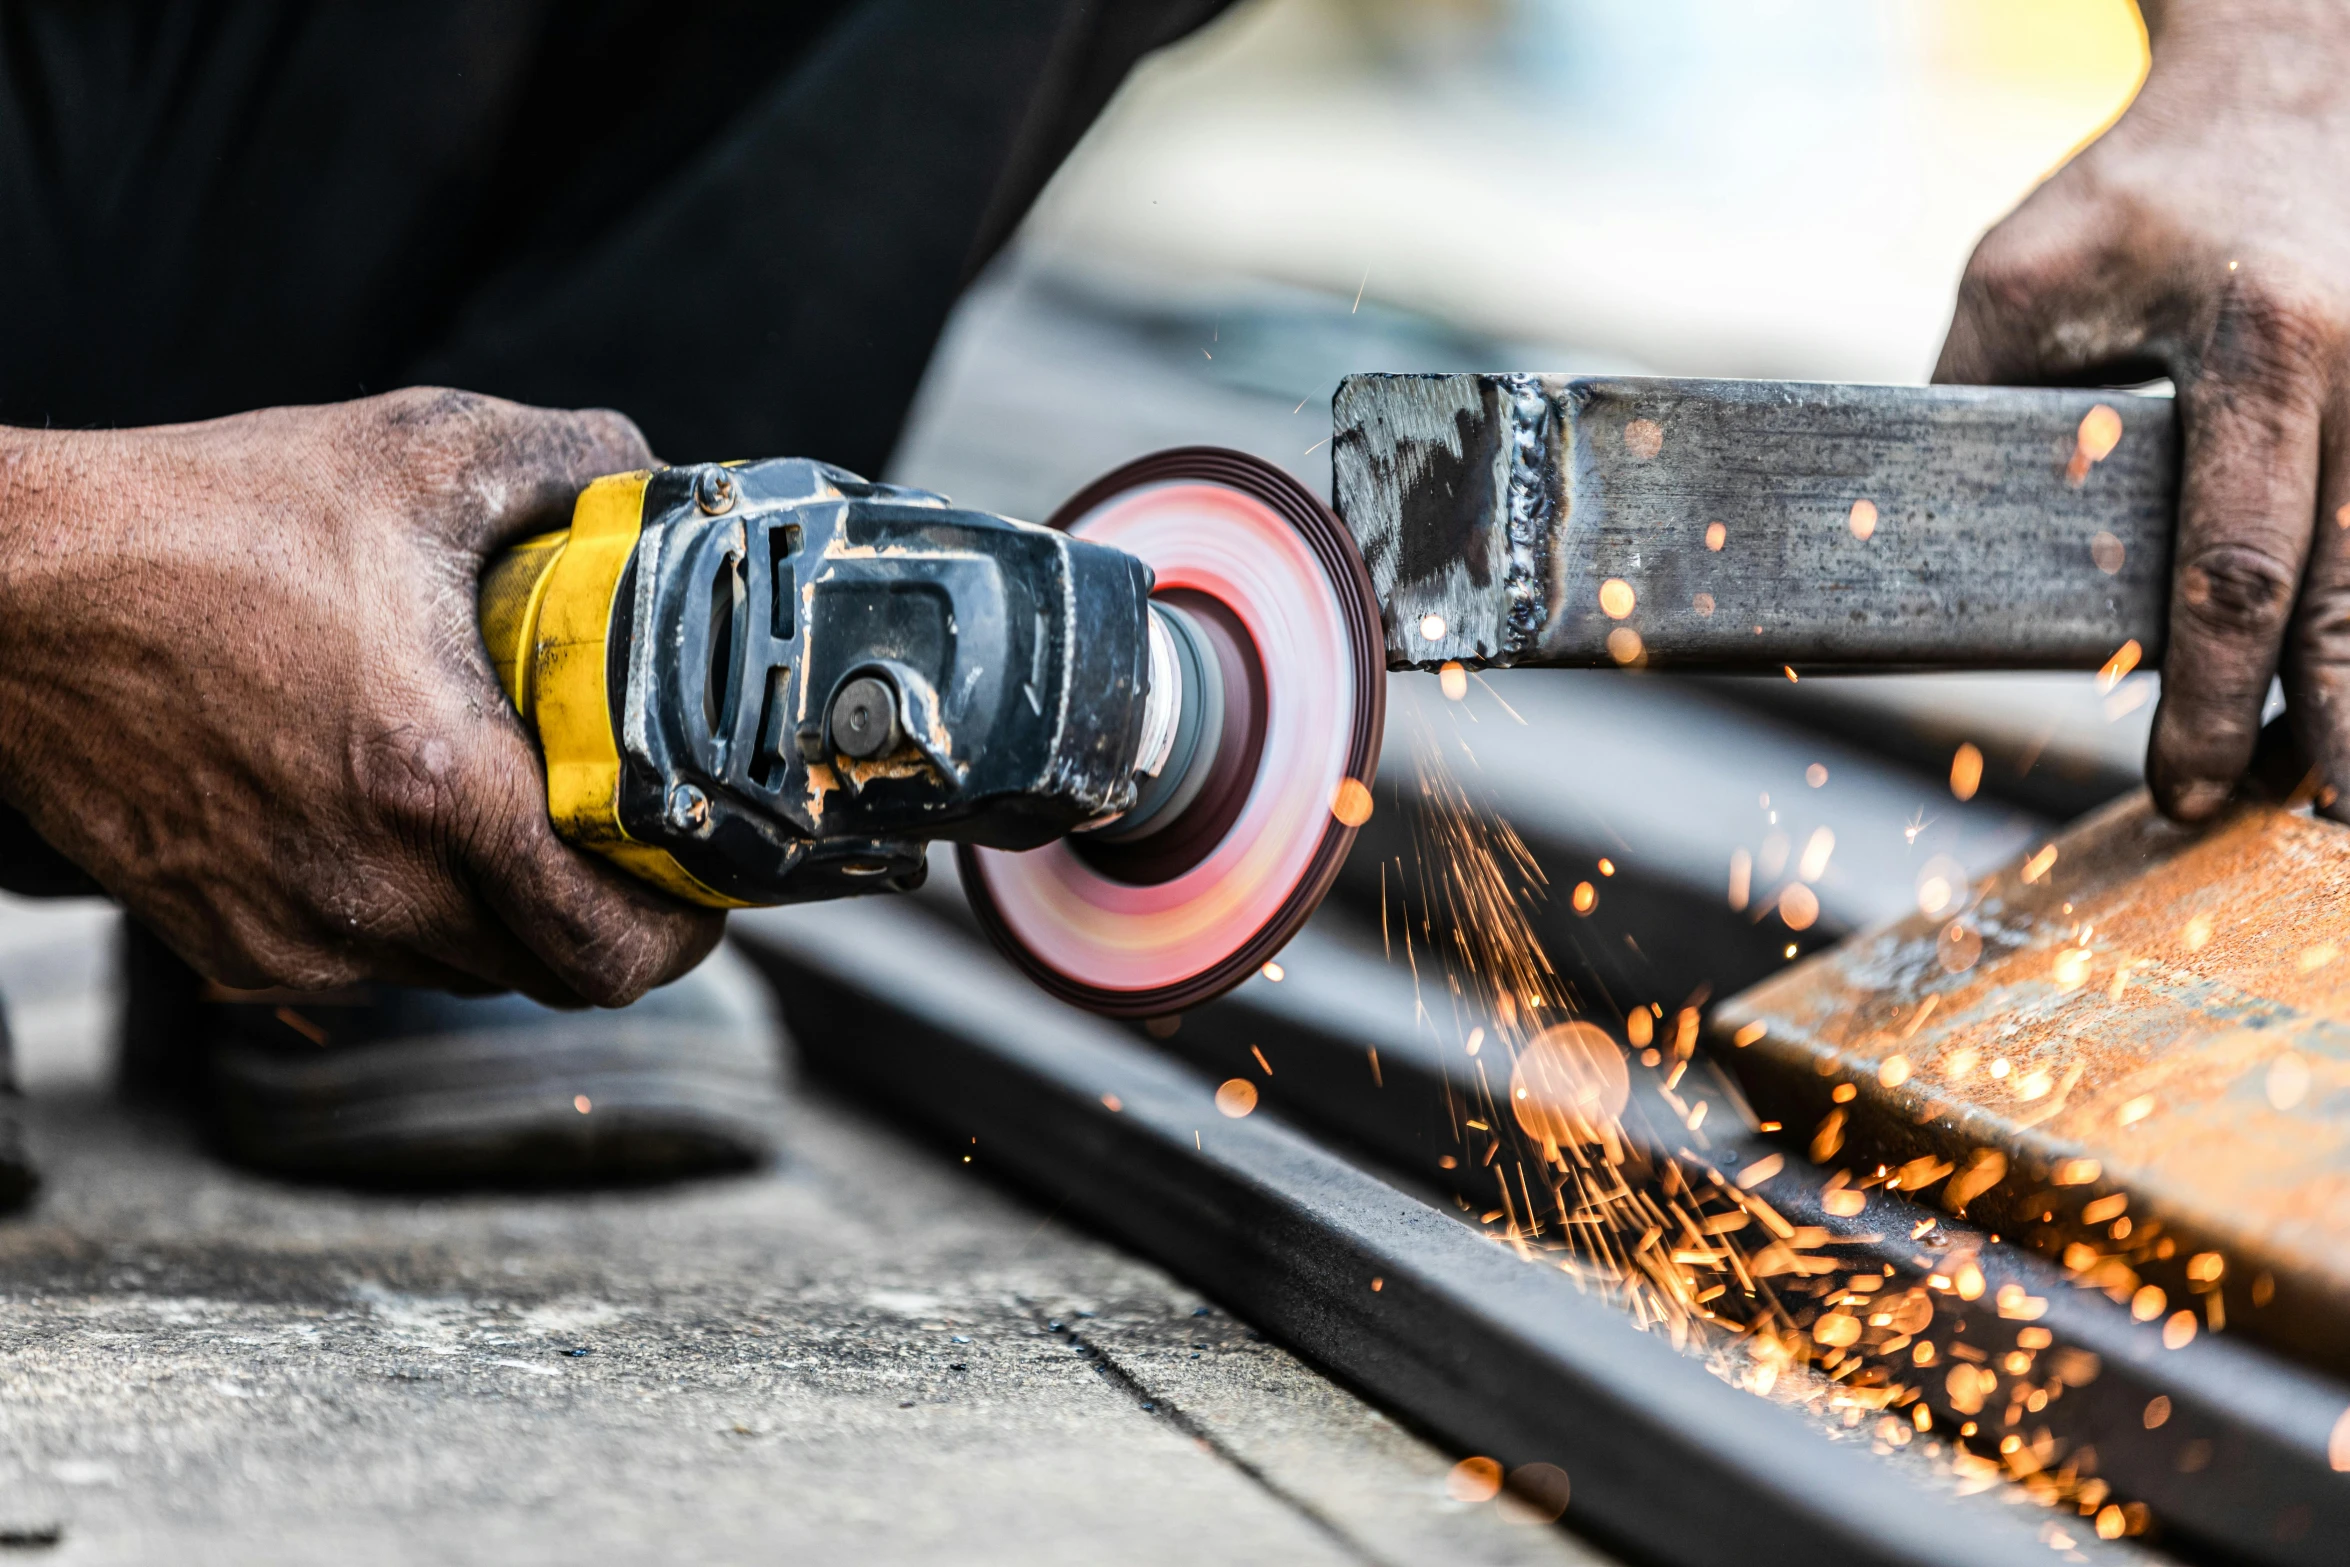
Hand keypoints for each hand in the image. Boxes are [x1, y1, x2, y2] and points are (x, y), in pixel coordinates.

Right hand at [0, 388, 722, 1004]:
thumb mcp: (416, 453)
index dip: (681, 932)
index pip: (613, 949)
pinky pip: (374, 962)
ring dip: (512, 913)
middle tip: (623, 844)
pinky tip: (397, 816)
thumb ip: (573, 463)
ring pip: (469, 971)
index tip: (698, 886)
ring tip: (507, 811)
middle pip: (555, 974)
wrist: (8, 592)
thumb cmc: (203, 521)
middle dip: (609, 917)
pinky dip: (417, 910)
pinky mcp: (234, 943)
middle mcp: (373, 886)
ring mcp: (297, 928)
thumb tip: (666, 486)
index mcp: (438, 786)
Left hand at [1935, 0, 2349, 821]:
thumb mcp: (2022, 279)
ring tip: (2340, 790)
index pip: (2235, 562)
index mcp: (2263, 351)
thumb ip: (1981, 405)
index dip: (2211, 690)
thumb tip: (1923, 535)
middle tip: (2306, 832)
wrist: (2298, 72)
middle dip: (2332, 727)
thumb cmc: (2142, 185)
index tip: (2183, 781)